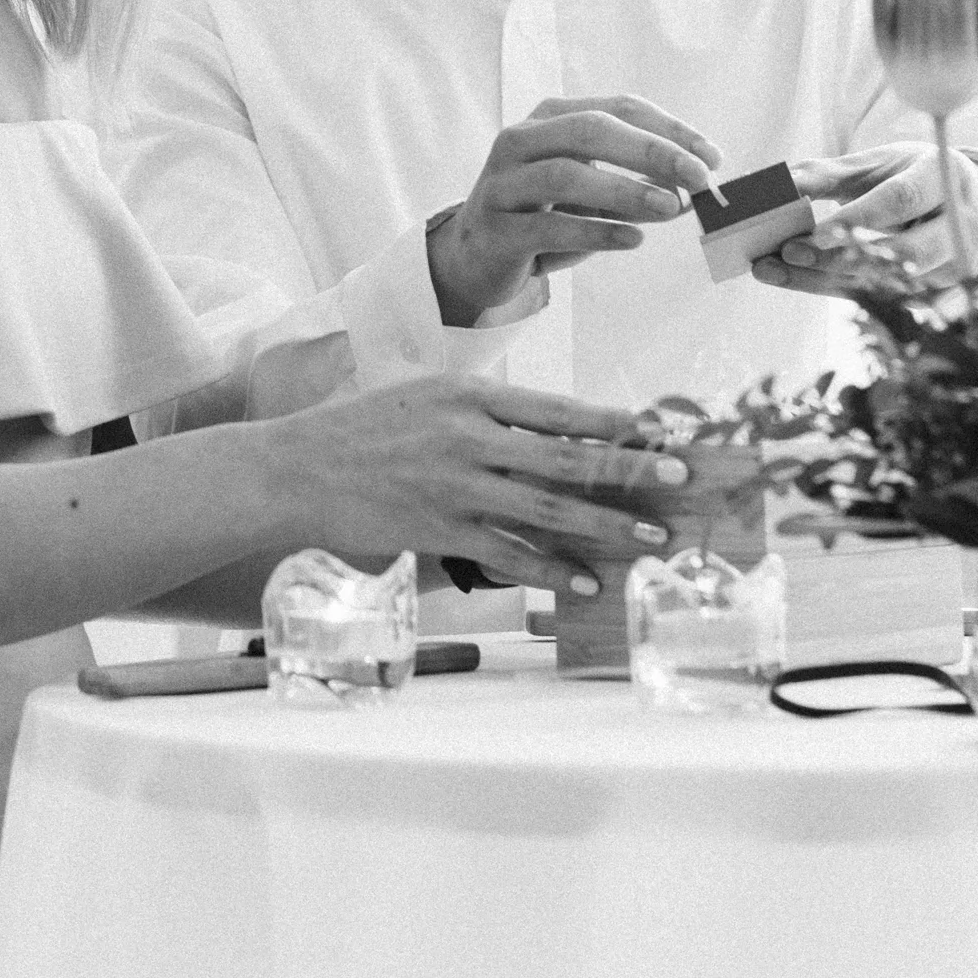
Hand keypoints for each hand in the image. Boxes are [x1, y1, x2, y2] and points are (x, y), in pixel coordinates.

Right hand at [271, 375, 694, 602]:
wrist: (298, 468)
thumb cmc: (364, 427)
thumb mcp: (426, 395)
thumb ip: (485, 410)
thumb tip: (553, 429)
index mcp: (469, 396)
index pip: (556, 408)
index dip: (611, 421)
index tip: (655, 430)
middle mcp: (469, 438)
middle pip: (567, 456)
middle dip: (631, 469)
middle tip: (679, 478)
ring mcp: (457, 488)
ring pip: (549, 509)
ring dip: (607, 525)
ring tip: (650, 538)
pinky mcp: (442, 531)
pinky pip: (510, 554)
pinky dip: (551, 570)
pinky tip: (584, 581)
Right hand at [428, 97, 718, 324]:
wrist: (476, 256)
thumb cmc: (543, 214)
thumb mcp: (591, 188)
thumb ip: (635, 181)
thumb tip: (693, 189)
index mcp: (549, 117)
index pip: (619, 108)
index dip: (670, 129)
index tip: (713, 157)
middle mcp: (521, 139)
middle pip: (591, 130)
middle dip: (652, 151)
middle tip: (700, 179)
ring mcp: (503, 182)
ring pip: (566, 174)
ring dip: (626, 190)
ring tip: (670, 209)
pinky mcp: (495, 227)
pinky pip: (549, 226)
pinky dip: (596, 230)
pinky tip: (634, 239)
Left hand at [757, 146, 977, 286]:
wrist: (960, 199)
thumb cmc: (909, 175)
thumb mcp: (874, 163)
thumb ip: (827, 174)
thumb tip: (777, 185)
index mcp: (946, 177)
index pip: (903, 200)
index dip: (859, 218)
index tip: (813, 232)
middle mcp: (963, 226)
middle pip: (904, 252)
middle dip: (841, 257)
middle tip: (787, 252)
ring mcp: (957, 265)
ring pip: (890, 284)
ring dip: (829, 279)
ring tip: (776, 268)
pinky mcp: (941, 293)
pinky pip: (883, 298)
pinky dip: (837, 288)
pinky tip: (797, 279)